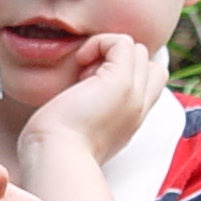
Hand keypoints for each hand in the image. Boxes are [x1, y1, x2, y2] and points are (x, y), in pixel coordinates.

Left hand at [19, 34, 166, 166]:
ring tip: (83, 73)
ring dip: (108, 52)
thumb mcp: (78, 129)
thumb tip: (78, 89)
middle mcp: (138, 108)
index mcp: (129, 121)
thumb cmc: (54, 149)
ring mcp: (134, 94)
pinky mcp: (122, 82)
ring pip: (137, 50)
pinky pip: (123, 42)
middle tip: (85, 80)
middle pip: (146, 64)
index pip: (147, 84)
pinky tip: (80, 62)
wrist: (56, 158)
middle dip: (116, 61)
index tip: (89, 86)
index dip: (123, 73)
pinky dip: (100, 43)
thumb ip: (88, 110)